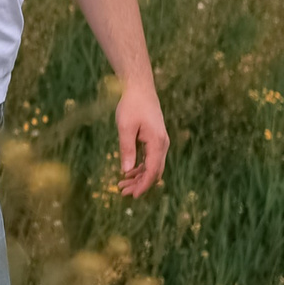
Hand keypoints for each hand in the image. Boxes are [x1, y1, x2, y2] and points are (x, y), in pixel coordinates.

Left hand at [114, 79, 168, 197]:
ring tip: (121, 185)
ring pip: (152, 166)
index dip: (143, 185)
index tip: (132, 196)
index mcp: (157, 142)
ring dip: (138, 176)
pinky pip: (150, 158)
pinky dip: (140, 167)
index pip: (153, 170)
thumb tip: (126, 171)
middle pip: (154, 171)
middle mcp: (162, 144)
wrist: (140, 89)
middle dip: (140, 184)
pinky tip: (128, 172)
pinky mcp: (155, 139)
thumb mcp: (125, 128)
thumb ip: (126, 149)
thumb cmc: (131, 106)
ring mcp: (160, 142)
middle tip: (122, 192)